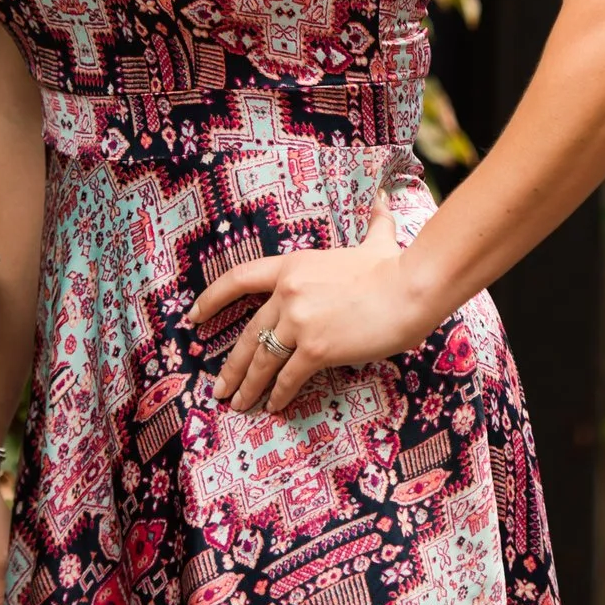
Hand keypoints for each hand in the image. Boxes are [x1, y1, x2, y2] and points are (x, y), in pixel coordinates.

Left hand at [188, 197, 438, 413]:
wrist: (410, 290)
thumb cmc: (395, 267)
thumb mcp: (378, 241)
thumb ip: (374, 222)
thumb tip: (383, 198)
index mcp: (293, 266)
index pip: (238, 279)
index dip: (211, 299)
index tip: (194, 318)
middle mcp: (288, 293)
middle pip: (248, 334)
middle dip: (231, 365)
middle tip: (220, 388)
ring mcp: (299, 322)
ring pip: (263, 360)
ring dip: (249, 386)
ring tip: (239, 404)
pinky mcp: (316, 349)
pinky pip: (288, 377)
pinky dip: (279, 395)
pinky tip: (274, 406)